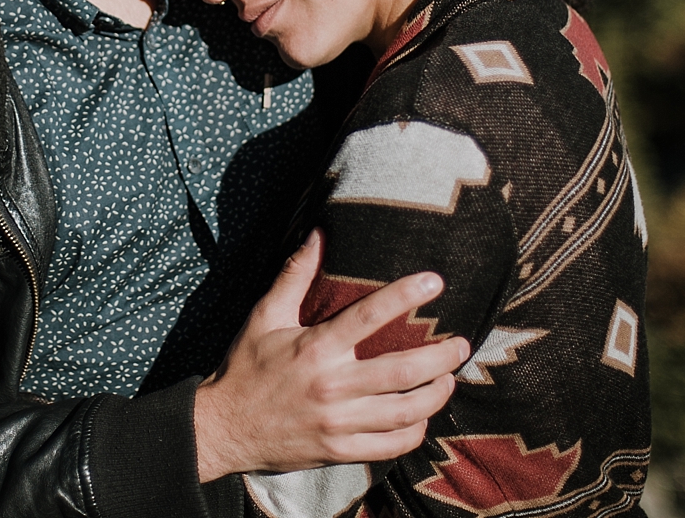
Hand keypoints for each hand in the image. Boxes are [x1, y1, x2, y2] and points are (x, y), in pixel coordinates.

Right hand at [192, 229, 467, 481]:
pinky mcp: (339, 452)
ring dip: (436, 394)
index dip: (405, 295)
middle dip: (441, 357)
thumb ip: (295, 275)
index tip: (435, 282)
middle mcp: (331, 387)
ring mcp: (338, 424)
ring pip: (404, 411)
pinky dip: (415, 431)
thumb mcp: (264, 317)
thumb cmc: (245, 367)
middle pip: (402, 371)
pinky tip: (423, 417)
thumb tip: (317, 232)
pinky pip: (390, 445)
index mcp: (315, 349)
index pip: (369, 316)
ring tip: (449, 378)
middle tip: (461, 344)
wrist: (223, 428)